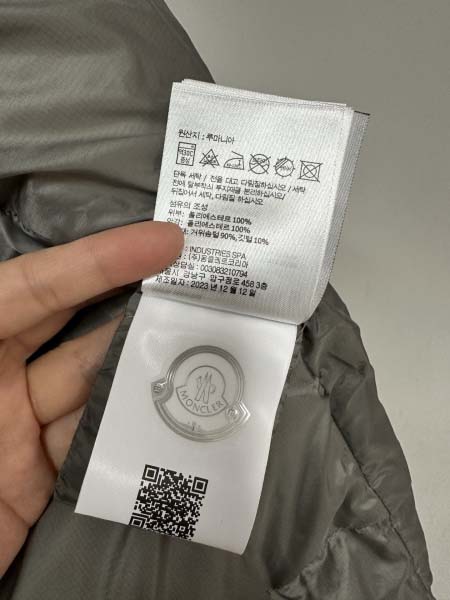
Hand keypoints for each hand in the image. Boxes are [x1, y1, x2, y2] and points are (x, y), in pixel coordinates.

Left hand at [0, 221, 182, 575]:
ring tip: (202, 351)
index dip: (98, 259)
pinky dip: (131, 434)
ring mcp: (19, 429)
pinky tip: (168, 419)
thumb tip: (29, 289)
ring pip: (95, 390)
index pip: (34, 287)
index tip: (163, 240)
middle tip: (199, 284)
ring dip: (143, 375)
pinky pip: (95, 447)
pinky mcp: (38, 478)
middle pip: (76, 330)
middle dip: (135, 305)